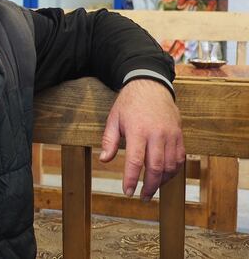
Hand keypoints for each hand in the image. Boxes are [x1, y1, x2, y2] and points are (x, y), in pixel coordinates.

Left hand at [99, 79, 184, 201]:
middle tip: (142, 197)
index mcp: (138, 130)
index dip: (132, 179)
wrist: (151, 86)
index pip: (135, 161)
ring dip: (162, 181)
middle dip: (149, 186)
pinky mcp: (180, 135)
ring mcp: (171, 135)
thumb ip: (109, 140)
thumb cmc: (129, 104)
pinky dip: (174, 171)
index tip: (127, 192)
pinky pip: (180, 158)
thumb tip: (104, 160)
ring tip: (152, 190)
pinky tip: (165, 177)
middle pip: (156, 167)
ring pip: (170, 165)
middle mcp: (157, 134)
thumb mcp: (114, 119)